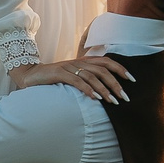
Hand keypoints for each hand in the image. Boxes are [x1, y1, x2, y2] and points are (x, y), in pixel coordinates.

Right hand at [10, 53, 135, 104]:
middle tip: (125, 97)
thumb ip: (87, 78)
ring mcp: (69, 67)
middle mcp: (78, 62)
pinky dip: (87, 89)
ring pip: (92, 76)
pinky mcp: (59, 73)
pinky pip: (77, 81)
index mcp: (84, 61)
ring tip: (113, 101)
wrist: (31, 75)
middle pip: (103, 69)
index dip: (121, 68)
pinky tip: (95, 98)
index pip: (107, 61)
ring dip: (104, 89)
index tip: (132, 80)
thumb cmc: (54, 79)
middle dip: (116, 83)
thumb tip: (105, 89)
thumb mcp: (73, 76)